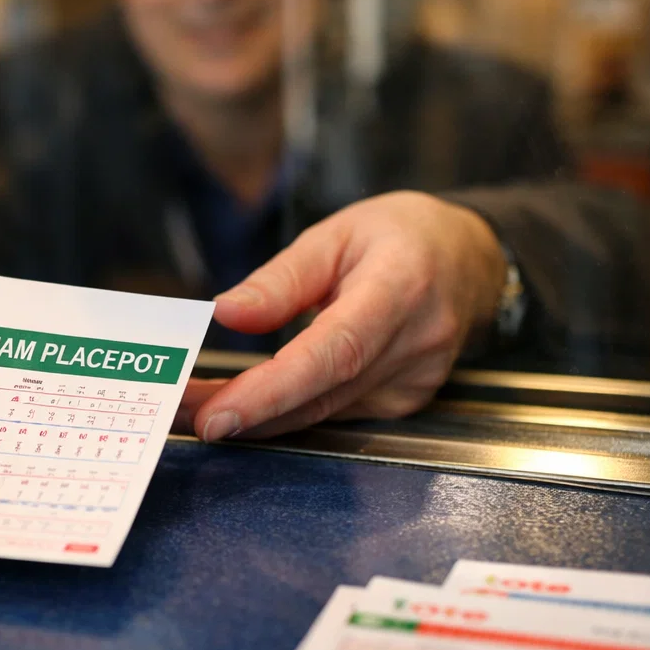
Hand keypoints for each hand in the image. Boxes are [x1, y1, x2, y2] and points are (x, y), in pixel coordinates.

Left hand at [186, 191, 505, 441]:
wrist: (471, 260)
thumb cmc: (401, 236)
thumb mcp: (335, 233)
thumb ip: (281, 279)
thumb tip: (226, 314)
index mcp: (400, 289)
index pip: (333, 353)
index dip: (273, 391)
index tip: (218, 415)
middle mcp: (415, 346)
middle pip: (320, 394)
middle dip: (243, 411)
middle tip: (177, 412)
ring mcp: (415, 382)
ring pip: (322, 413)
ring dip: (255, 416)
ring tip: (194, 406)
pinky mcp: (406, 402)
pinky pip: (335, 412)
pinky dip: (286, 411)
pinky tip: (245, 404)